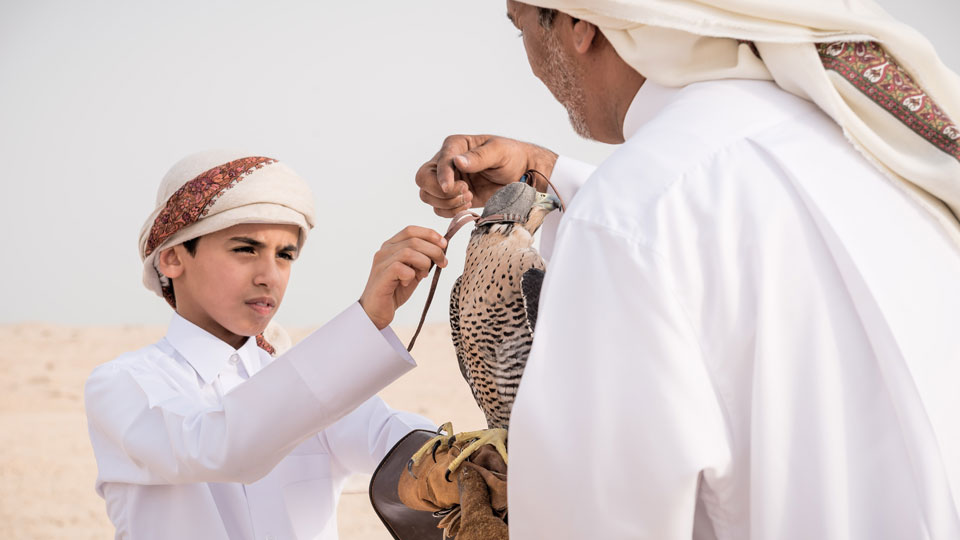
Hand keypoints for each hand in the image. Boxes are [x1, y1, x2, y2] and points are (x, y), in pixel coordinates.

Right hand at [359, 226, 447, 329]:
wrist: (377, 311)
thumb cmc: (395, 290)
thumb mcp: (413, 271)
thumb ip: (423, 259)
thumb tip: (441, 248)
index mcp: (391, 246)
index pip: (411, 230)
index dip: (430, 234)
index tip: (444, 245)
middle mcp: (384, 250)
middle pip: (414, 240)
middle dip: (434, 251)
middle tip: (442, 263)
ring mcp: (381, 262)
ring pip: (408, 252)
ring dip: (424, 263)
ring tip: (424, 275)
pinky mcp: (381, 276)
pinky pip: (400, 268)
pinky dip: (410, 275)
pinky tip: (407, 283)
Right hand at [415, 134, 557, 216]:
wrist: (522, 174)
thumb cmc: (511, 156)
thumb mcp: (498, 152)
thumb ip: (478, 157)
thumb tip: (458, 161)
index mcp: (454, 146)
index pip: (438, 162)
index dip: (442, 176)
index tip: (452, 187)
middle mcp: (446, 163)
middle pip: (423, 180)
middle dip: (440, 192)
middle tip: (465, 192)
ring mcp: (448, 181)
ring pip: (427, 196)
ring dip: (447, 203)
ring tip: (469, 197)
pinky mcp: (453, 197)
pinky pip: (439, 209)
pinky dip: (450, 211)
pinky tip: (468, 204)